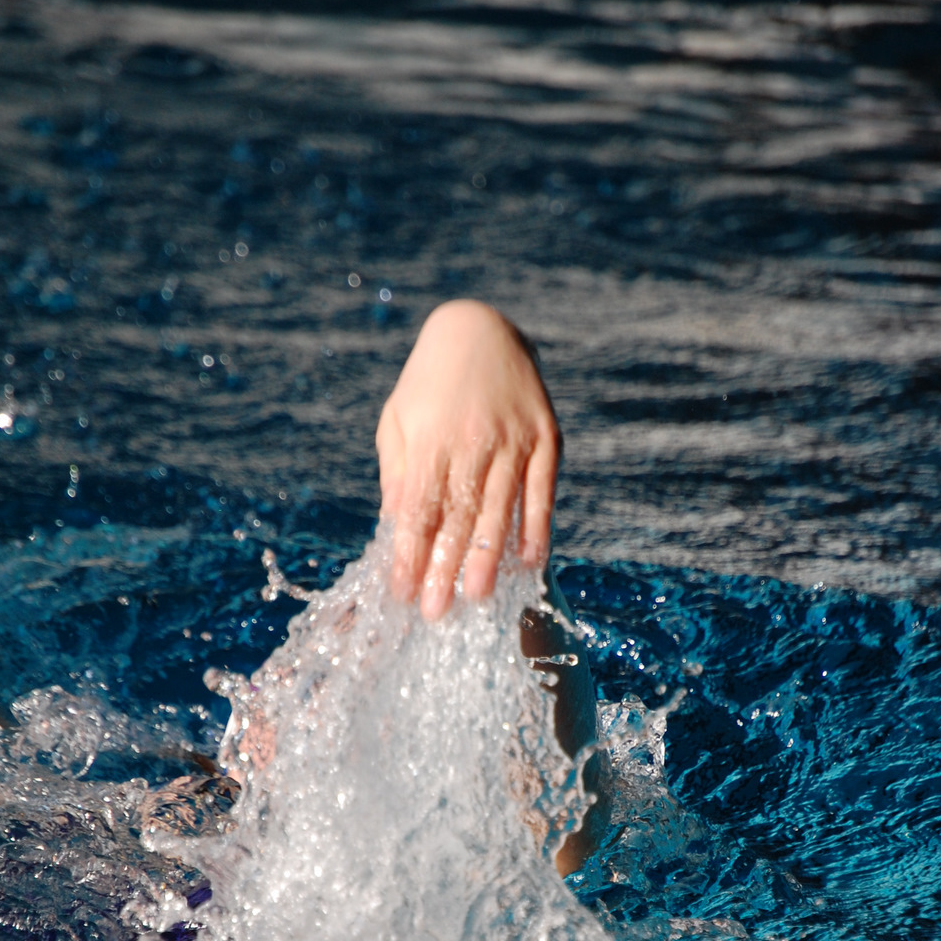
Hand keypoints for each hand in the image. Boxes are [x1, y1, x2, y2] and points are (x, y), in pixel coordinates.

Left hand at [376, 300, 560, 618]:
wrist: (481, 327)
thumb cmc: (429, 385)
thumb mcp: (400, 420)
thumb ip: (399, 476)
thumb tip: (394, 532)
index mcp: (430, 437)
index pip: (417, 507)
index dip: (408, 552)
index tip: (399, 591)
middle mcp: (473, 439)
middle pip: (456, 514)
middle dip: (443, 567)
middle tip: (434, 612)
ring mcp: (514, 439)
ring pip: (499, 508)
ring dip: (487, 556)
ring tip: (476, 597)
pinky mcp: (547, 438)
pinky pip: (541, 491)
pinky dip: (536, 528)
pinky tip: (529, 563)